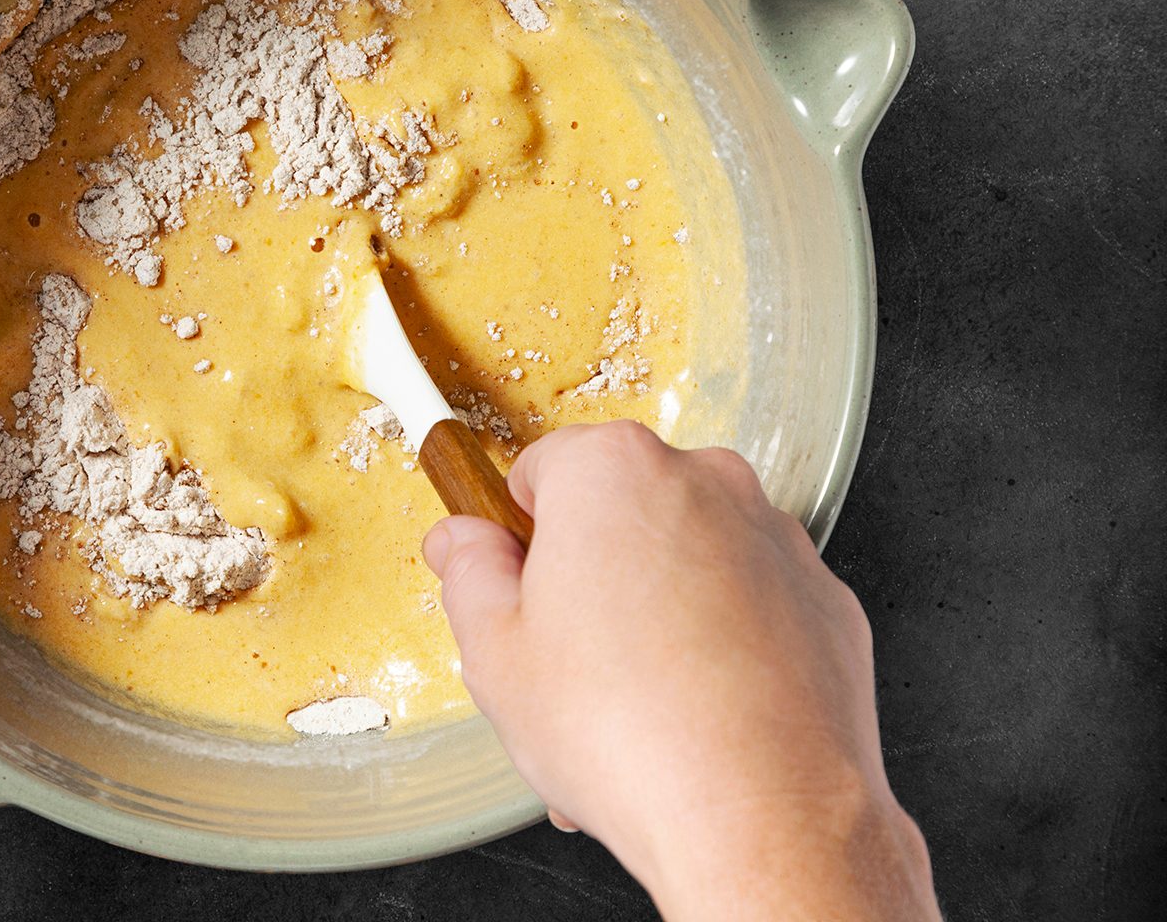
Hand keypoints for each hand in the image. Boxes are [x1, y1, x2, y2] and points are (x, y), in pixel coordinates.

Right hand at [424, 422, 938, 921]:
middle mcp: (704, 483)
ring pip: (687, 557)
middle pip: (619, 509)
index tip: (515, 582)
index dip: (516, 535)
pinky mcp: (824, 598)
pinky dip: (722, 642)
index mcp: (612, 471)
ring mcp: (774, 538)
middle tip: (567, 658)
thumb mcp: (496, 654)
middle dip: (590, 574)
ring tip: (632, 706)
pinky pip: (750, 602)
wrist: (762, 816)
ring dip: (655, 610)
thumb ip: (468, 574)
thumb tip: (461, 544)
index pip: (538, 469)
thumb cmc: (632, 733)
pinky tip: (696, 712)